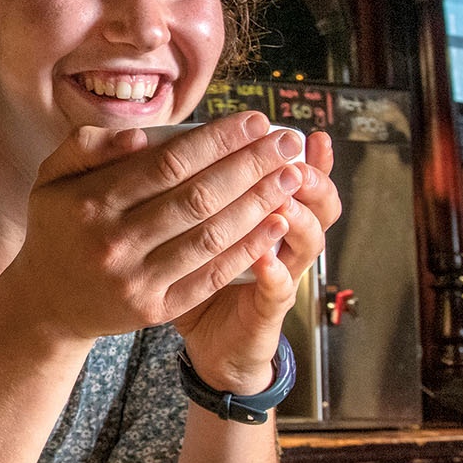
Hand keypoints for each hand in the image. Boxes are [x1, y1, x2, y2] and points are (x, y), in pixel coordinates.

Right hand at [5, 111, 313, 350]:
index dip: (218, 140)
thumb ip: (87, 147)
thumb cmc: (58, 228)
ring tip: (292, 176)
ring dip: (259, 203)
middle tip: (288, 142)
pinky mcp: (154, 309)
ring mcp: (136, 280)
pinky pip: (210, 275)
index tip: (255, 121)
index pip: (169, 163)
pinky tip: (275, 223)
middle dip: (251, 165)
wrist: (46, 304)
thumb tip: (139, 135)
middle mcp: (113, 242)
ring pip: (211, 236)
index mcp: (90, 202)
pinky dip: (247, 249)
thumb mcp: (51, 178)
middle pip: (198, 197)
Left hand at [173, 128, 341, 393]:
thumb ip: (184, 188)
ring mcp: (282, 274)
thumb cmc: (195, 273)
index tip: (279, 121)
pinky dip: (275, 273)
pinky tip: (267, 259)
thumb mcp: (191, 228)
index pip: (291, 174)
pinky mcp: (270, 311)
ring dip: (296, 215)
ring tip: (285, 195)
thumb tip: (152, 141)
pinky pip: (279, 290)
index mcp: (263, 213)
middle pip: (311, 199)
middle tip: (291, 148)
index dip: (290, 148)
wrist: (211, 340)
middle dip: (301, 172)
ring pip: (306, 240)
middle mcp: (281, 240)